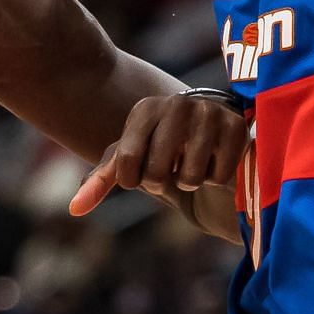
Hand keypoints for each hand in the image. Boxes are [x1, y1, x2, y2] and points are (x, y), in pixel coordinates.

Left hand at [70, 92, 246, 215]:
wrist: (213, 144)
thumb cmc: (163, 154)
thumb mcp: (130, 163)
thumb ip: (100, 182)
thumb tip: (74, 209)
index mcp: (144, 110)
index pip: (125, 164)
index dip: (134, 181)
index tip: (143, 172)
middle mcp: (176, 104)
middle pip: (157, 173)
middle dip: (163, 182)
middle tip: (173, 168)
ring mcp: (210, 113)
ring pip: (189, 178)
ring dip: (191, 181)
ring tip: (196, 162)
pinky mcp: (238, 128)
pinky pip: (219, 178)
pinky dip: (217, 179)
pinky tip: (216, 160)